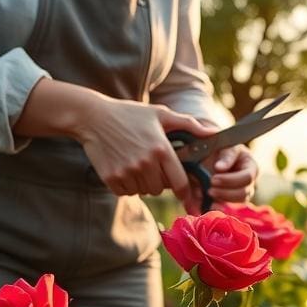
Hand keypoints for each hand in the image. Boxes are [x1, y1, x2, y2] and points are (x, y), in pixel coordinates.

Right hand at [76, 97, 213, 204]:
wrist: (92, 117)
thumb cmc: (130, 114)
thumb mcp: (161, 114)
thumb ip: (190, 125)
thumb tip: (215, 132)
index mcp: (162, 150)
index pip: (180, 183)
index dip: (183, 190)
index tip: (182, 190)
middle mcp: (145, 163)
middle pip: (161, 189)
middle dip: (159, 181)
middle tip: (151, 165)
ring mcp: (127, 172)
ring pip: (144, 191)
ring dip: (142, 183)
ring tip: (136, 164)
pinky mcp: (111, 178)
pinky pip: (126, 192)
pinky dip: (126, 185)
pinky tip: (122, 167)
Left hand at [184, 140, 259, 214]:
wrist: (205, 155)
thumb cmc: (216, 147)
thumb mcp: (221, 145)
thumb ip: (224, 155)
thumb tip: (220, 168)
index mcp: (249, 164)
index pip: (247, 177)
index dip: (230, 179)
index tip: (214, 175)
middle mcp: (249, 180)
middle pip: (245, 192)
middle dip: (227, 192)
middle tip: (210, 188)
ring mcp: (242, 191)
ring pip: (239, 201)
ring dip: (224, 199)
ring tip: (208, 194)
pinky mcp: (233, 200)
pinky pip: (231, 208)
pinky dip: (220, 208)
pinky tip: (210, 205)